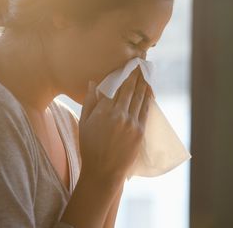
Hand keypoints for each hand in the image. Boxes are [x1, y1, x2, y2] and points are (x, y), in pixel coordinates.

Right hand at [78, 68, 152, 182]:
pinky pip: (145, 109)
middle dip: (135, 74)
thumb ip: (90, 101)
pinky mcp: (140, 131)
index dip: (123, 73)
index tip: (127, 63)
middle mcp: (119, 114)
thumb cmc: (90, 146)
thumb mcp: (84, 123)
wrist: (103, 171)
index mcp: (104, 111)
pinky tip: (149, 89)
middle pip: (130, 88)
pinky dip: (148, 97)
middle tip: (139, 62)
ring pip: (140, 97)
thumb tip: (94, 82)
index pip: (116, 86)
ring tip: (145, 71)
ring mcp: (132, 123)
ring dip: (143, 83)